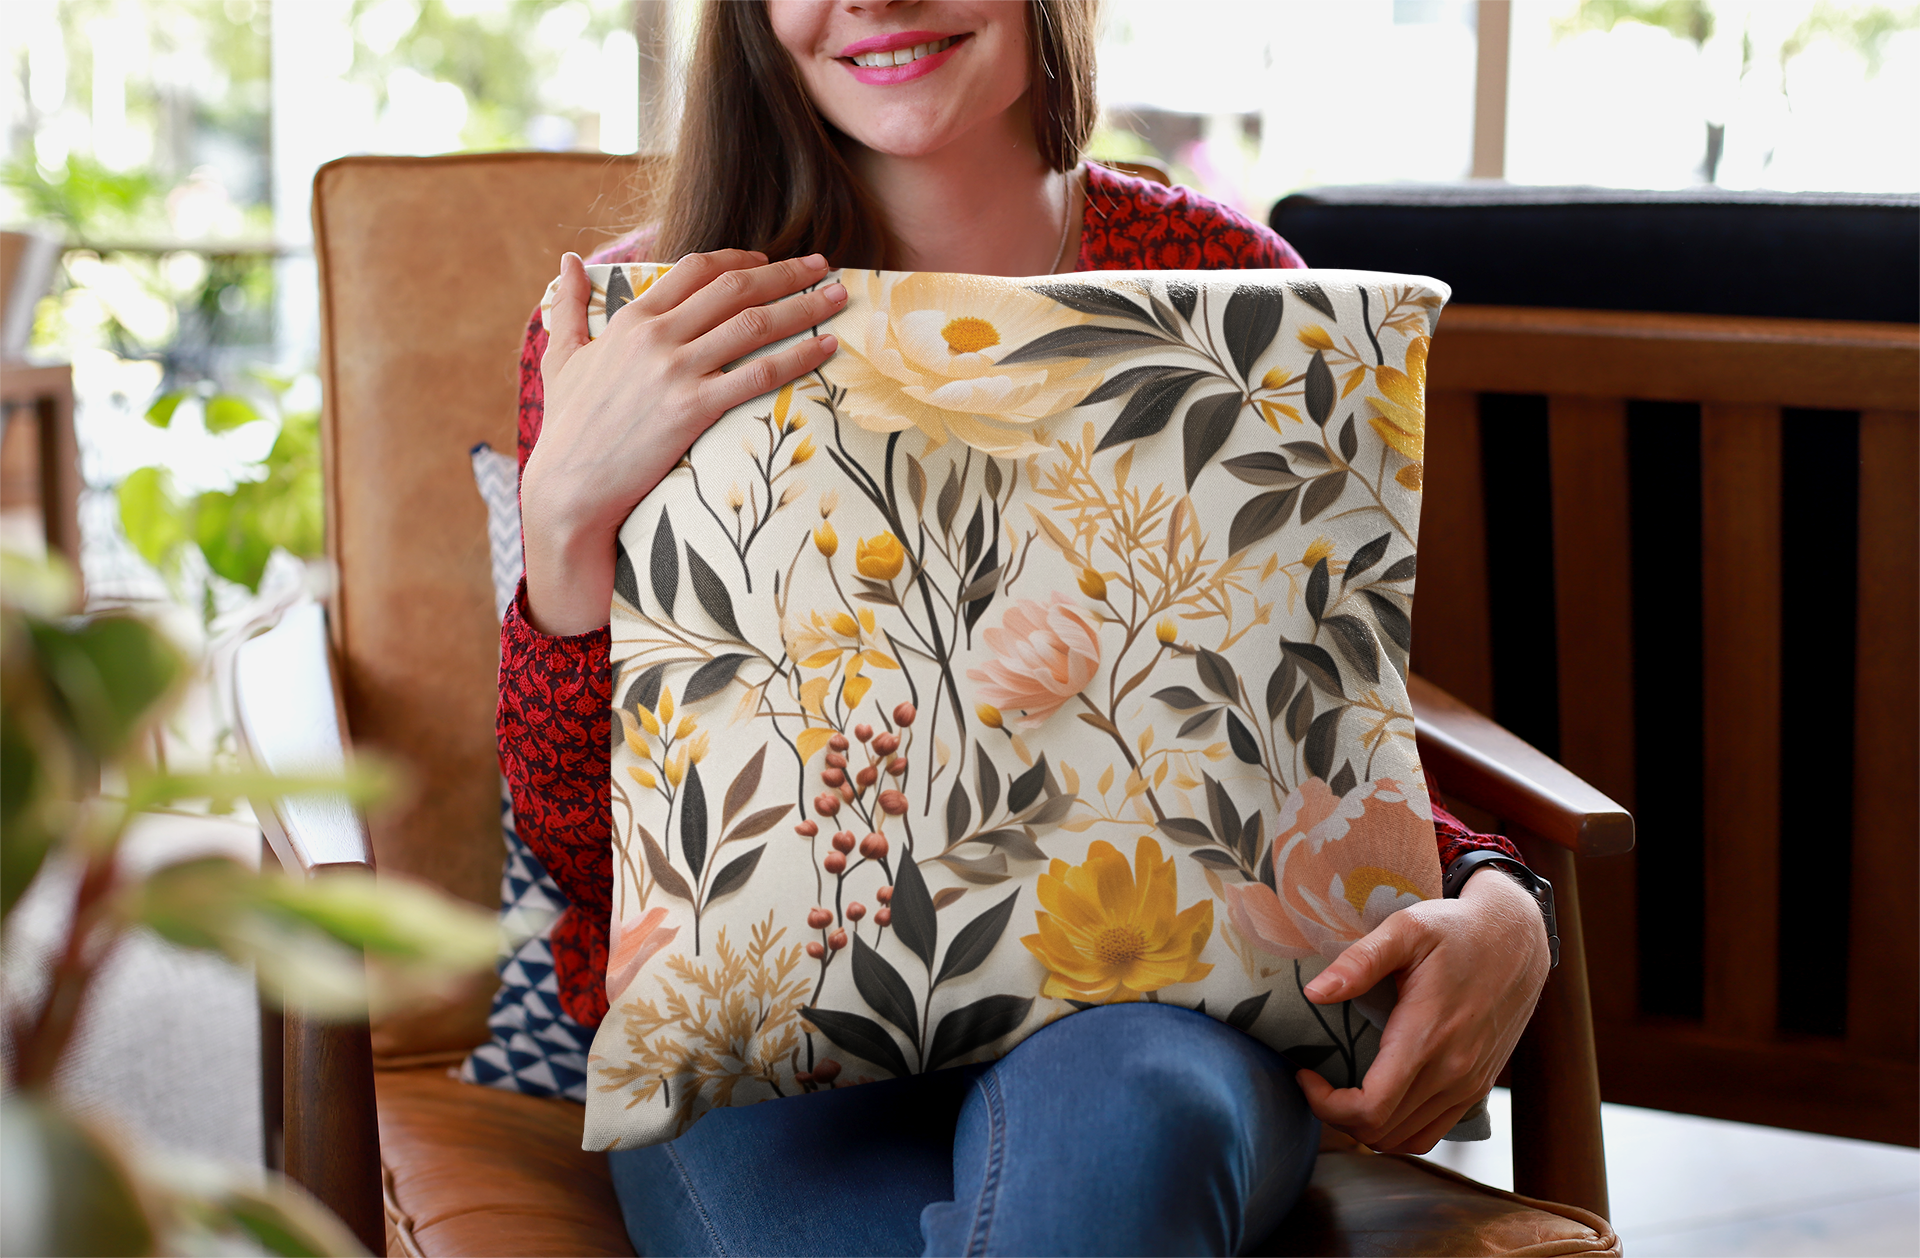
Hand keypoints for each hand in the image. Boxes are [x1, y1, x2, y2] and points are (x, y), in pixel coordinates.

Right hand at [520, 249, 847, 634]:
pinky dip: (800, 356)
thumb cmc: (567, 426)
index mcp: (632, 318)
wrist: (568, 486)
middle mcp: (658, 336)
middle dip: (787, 273)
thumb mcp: (562, 357)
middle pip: (736, 288)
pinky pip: (760, 374)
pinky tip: (827, 348)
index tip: (770, 260)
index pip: (696, 270)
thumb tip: (568, 260)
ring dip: (804, 306)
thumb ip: (568, 306)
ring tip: (838, 296)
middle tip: (824, 265)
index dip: (740, 259)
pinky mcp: (694, 408)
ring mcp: (677, 371)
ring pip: (755, 323)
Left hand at [1294, 867, 1550, 1153]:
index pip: (1371, 1109)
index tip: (1305, 1074)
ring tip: (1341, 1092)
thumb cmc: (1456, 930)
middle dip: (1336, 1115)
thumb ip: (1360, 961)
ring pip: (1406, 1140)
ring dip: (1366, 1127)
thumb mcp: (1406, 929)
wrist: (1517, 940)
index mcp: (1427, 1037)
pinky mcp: (1477, 1087)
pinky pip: (1431, 1131)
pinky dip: (1397, 1129)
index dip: (1326, 1105)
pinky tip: (1378, 1099)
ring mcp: (1468, 1085)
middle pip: (1382, 1132)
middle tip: (1316, 1080)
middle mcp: (1452, 1072)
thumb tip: (1314, 993)